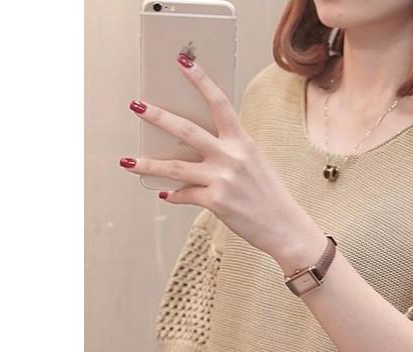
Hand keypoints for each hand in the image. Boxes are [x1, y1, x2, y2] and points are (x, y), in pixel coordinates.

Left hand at [119, 53, 314, 260]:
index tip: (183, 63)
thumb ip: (230, 153)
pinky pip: (185, 194)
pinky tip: (165, 194)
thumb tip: (196, 150)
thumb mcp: (255, 165)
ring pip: (175, 167)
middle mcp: (232, 157)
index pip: (219, 104)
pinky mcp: (216, 201)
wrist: (285, 228)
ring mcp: (222, 179)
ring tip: (128, 161)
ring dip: (148, 164)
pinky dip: (174, 195)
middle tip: (137, 105)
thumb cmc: (270, 197)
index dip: (200, 81)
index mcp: (243, 143)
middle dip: (158, 116)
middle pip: (186, 130)